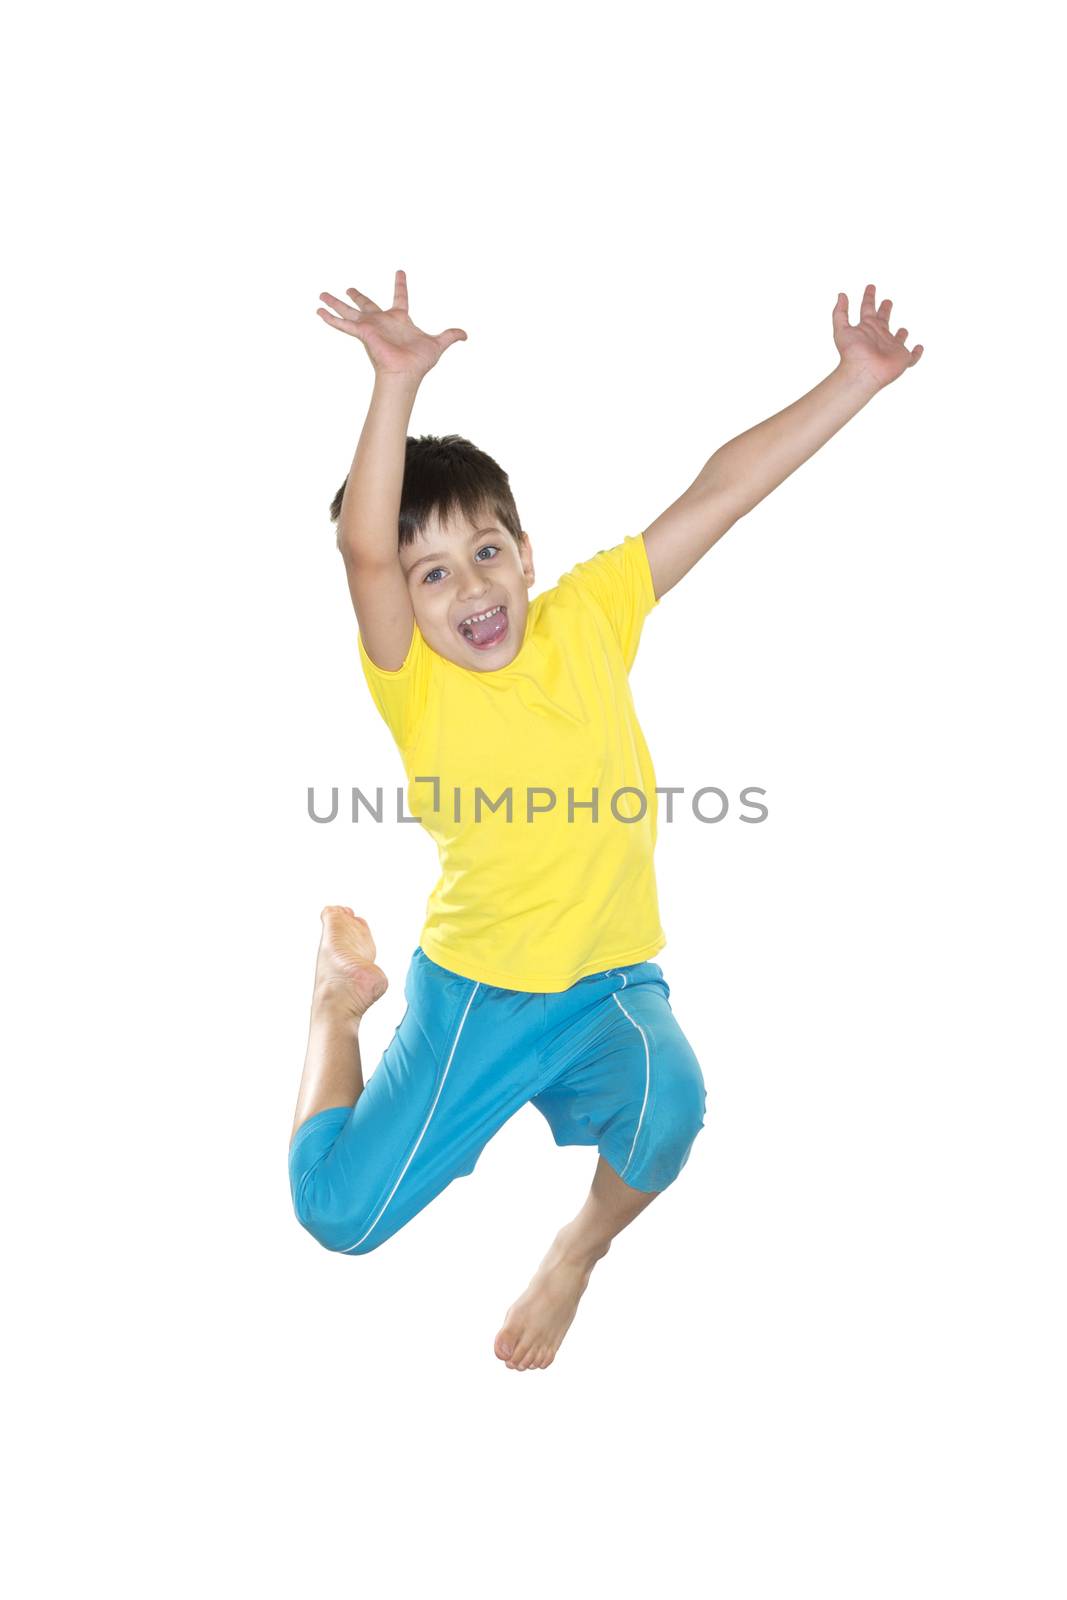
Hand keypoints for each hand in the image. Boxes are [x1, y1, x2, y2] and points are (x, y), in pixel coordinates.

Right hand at [316, 269, 466, 380]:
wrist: (406, 373)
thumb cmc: (419, 362)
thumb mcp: (438, 344)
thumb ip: (450, 336)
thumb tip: (465, 334)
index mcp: (399, 320)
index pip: (400, 298)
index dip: (400, 285)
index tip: (400, 272)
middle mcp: (382, 321)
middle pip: (366, 304)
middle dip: (356, 297)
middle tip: (349, 288)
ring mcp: (370, 327)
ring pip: (349, 311)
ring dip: (335, 303)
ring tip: (321, 295)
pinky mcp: (362, 333)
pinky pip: (344, 324)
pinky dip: (331, 318)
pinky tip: (319, 311)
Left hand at [832, 283, 923, 388]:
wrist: (862, 372)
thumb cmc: (852, 352)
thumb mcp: (841, 329)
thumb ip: (840, 312)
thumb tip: (841, 294)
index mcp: (867, 328)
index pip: (868, 308)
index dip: (869, 297)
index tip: (871, 287)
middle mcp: (879, 336)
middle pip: (883, 320)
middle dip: (885, 310)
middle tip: (887, 301)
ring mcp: (891, 348)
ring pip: (898, 339)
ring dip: (901, 334)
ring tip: (903, 329)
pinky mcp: (902, 359)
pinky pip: (912, 357)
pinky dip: (917, 353)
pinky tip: (919, 348)